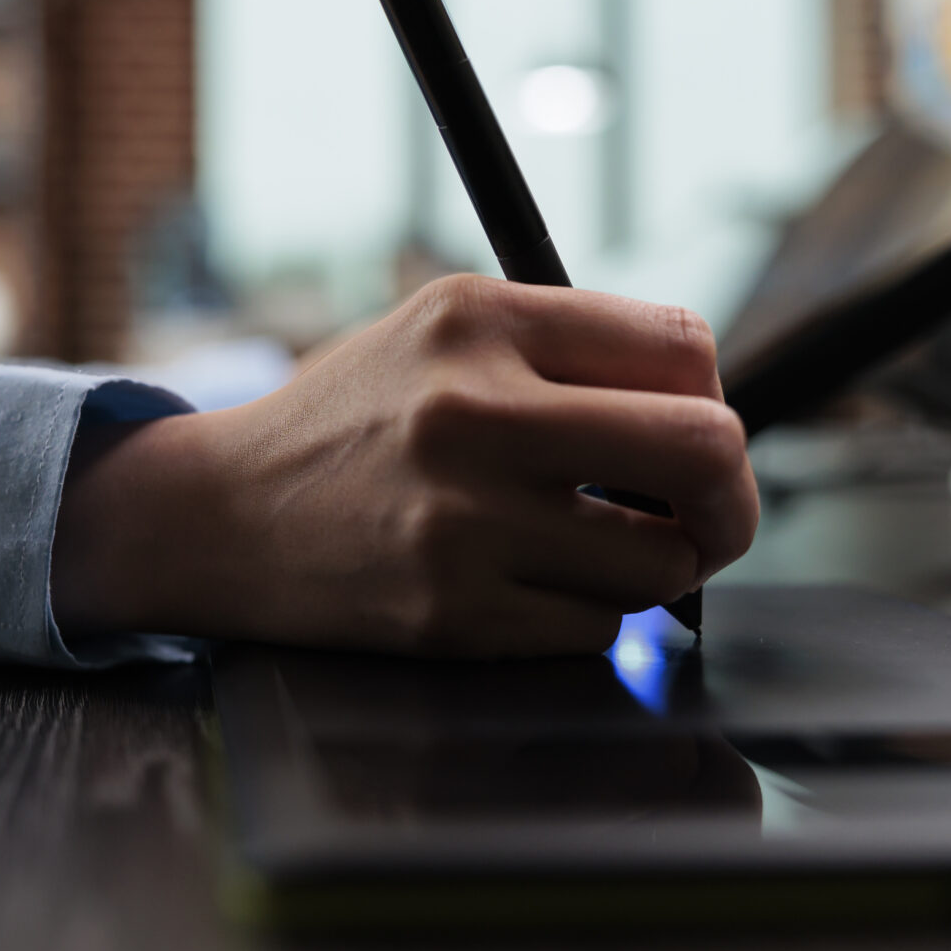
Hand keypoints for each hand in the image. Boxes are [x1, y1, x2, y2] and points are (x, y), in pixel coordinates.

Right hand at [51, 275, 758, 656]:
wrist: (220, 514)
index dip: (710, 395)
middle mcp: (474, 411)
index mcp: (479, 320)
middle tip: (708, 512)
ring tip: (591, 547)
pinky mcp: (451, 614)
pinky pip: (595, 629)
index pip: (683, 345)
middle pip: (706, 450)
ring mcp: (464, 521)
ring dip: (651, 565)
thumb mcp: (439, 330)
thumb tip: (708, 401)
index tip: (688, 428)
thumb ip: (565, 343)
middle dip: (730, 496)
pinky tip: (522, 583)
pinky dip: (583, 614)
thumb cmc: (349, 420)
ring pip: (662, 562)